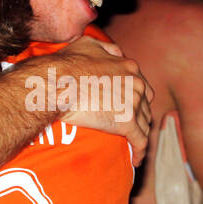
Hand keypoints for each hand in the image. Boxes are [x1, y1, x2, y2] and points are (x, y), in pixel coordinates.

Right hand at [42, 36, 153, 164]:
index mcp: (129, 66)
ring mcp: (133, 103)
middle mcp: (136, 83)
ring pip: (145, 123)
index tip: (128, 106)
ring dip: (140, 133)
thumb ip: (104, 47)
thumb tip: (113, 51)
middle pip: (145, 104)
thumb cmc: (66, 65)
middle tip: (132, 125)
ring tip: (133, 143)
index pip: (140, 85)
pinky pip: (140, 141)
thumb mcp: (87, 45)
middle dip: (141, 114)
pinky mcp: (126, 123)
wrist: (56, 84)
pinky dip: (140, 151)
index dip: (135, 97)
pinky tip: (136, 159)